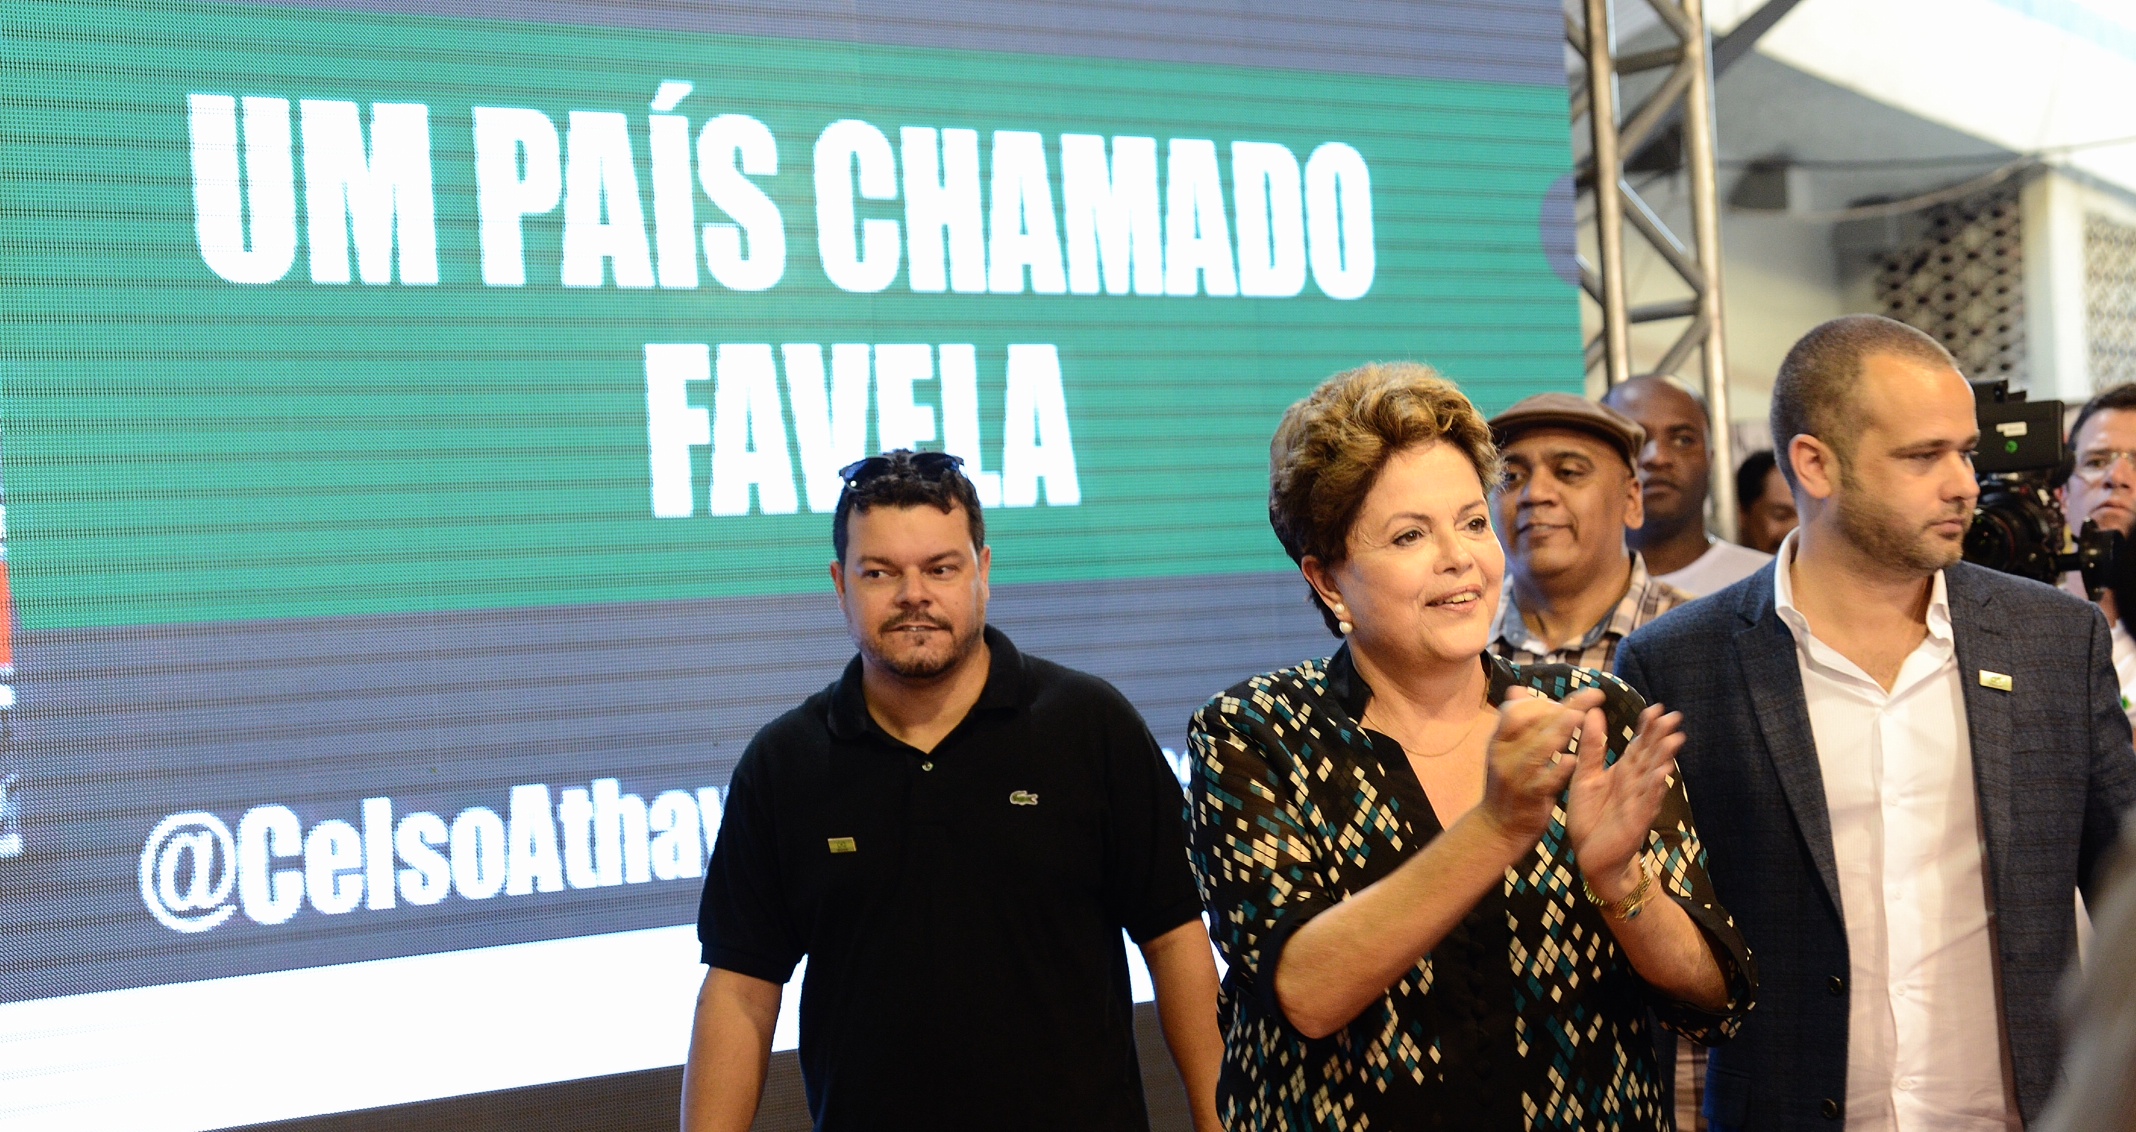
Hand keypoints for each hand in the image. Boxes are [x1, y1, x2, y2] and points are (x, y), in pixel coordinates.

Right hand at [1477, 687, 1597, 848]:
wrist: (1497, 828)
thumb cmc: (1509, 785)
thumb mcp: (1506, 752)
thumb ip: (1518, 724)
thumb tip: (1518, 690)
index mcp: (1499, 741)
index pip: (1515, 710)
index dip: (1542, 701)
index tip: (1568, 700)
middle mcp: (1503, 755)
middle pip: (1532, 723)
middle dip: (1565, 706)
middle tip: (1595, 695)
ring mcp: (1515, 777)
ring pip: (1538, 748)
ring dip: (1562, 730)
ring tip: (1583, 716)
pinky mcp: (1529, 797)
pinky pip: (1545, 781)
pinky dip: (1559, 769)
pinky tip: (1574, 759)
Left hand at [1564, 700, 1683, 901]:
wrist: (1590, 856)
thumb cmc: (1590, 816)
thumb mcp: (1585, 777)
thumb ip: (1591, 747)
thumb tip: (1593, 712)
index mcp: (1623, 772)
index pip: (1639, 745)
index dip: (1647, 727)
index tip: (1656, 708)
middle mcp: (1635, 784)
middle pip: (1651, 756)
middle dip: (1662, 737)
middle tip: (1673, 716)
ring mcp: (1639, 802)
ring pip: (1654, 776)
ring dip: (1664, 759)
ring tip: (1674, 740)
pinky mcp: (1636, 821)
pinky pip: (1647, 803)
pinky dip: (1654, 789)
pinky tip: (1661, 774)